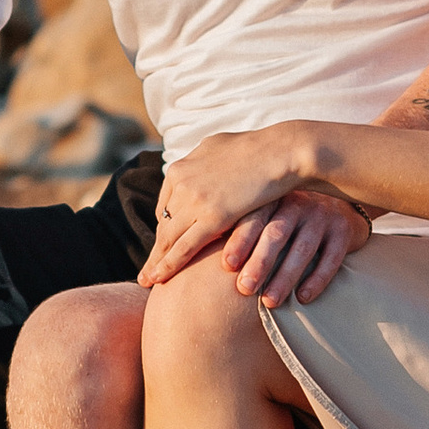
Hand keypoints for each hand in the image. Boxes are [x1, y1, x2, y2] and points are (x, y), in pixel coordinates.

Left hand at [137, 127, 311, 284]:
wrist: (281, 150)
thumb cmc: (262, 150)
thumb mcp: (221, 148)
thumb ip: (206, 163)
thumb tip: (201, 165)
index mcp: (182, 167)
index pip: (167, 205)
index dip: (168, 227)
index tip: (167, 244)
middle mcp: (182, 182)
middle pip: (165, 223)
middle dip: (157, 248)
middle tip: (147, 270)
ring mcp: (195, 199)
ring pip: (168, 238)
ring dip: (156, 261)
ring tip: (148, 280)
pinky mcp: (212, 216)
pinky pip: (184, 247)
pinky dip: (168, 265)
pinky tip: (159, 279)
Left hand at [219, 182, 370, 308]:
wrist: (339, 203)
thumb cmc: (288, 215)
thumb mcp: (266, 209)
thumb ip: (236, 221)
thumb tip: (193, 247)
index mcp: (272, 198)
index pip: (253, 218)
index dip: (239, 241)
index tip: (226, 265)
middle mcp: (297, 204)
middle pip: (276, 234)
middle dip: (260, 262)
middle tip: (244, 289)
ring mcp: (322, 216)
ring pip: (303, 248)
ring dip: (285, 276)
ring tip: (270, 302)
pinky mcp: (343, 231)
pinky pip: (331, 257)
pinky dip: (317, 279)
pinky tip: (303, 298)